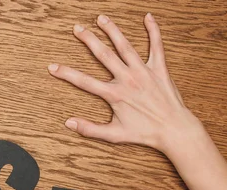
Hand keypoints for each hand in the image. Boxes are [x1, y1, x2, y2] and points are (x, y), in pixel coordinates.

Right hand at [48, 13, 204, 153]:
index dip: (66, 73)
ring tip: (101, 18)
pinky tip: (148, 17)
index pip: (84, 81)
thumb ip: (90, 128)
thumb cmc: (145, 133)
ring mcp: (143, 71)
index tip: (53, 66)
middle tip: (77, 28)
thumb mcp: (114, 134)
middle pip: (103, 55)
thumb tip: (69, 123)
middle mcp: (127, 79)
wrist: (173, 129)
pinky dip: (153, 31)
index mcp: (115, 94)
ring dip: (112, 30)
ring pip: (125, 46)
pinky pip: (156, 46)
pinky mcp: (159, 69)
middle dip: (88, 39)